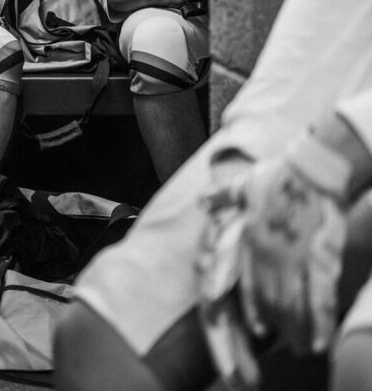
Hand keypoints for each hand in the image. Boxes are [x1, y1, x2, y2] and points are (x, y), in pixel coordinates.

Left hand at [198, 153, 346, 369]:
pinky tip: (320, 341)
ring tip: (300, 350)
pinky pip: (319, 299)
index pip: (247, 283)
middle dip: (275, 326)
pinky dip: (319, 322)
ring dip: (294, 331)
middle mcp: (267, 256)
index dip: (251, 308)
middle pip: (269, 300)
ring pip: (291, 306)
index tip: (254, 329)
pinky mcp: (319, 260)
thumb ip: (220, 198)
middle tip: (280, 349)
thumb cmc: (275, 176)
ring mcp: (293, 260)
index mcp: (249, 241)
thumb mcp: (240, 186)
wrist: (308, 169)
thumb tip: (201, 200)